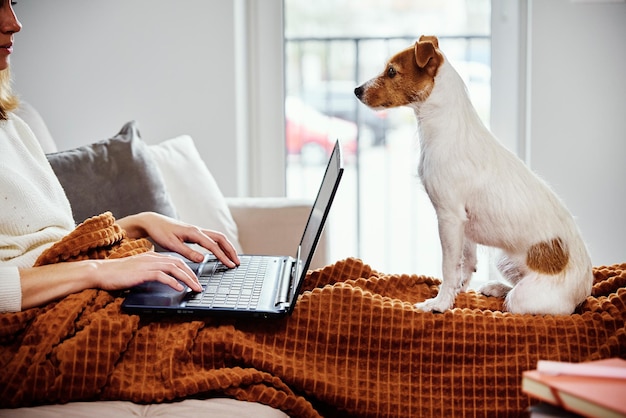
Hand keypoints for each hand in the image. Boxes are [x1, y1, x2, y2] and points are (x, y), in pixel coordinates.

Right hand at [19, 251, 202, 309]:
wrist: (101, 272)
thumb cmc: (118, 274)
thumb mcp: (138, 272)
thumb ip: (151, 274)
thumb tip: (164, 282)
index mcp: (152, 256)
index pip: (175, 261)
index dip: (188, 269)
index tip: (196, 279)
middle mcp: (153, 257)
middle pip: (179, 263)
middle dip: (192, 275)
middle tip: (200, 286)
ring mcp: (148, 264)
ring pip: (175, 269)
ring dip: (187, 279)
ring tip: (195, 288)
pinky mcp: (143, 272)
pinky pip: (162, 276)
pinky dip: (173, 282)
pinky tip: (179, 289)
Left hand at [117, 212, 239, 266]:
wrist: (153, 222)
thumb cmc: (160, 232)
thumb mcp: (172, 245)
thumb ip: (188, 252)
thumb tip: (203, 259)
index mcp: (194, 233)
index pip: (213, 246)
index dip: (223, 256)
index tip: (230, 265)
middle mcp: (198, 230)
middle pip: (221, 239)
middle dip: (230, 250)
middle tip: (237, 262)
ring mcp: (197, 230)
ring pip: (218, 237)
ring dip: (226, 247)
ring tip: (232, 258)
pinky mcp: (194, 233)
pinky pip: (212, 238)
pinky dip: (219, 245)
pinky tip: (220, 252)